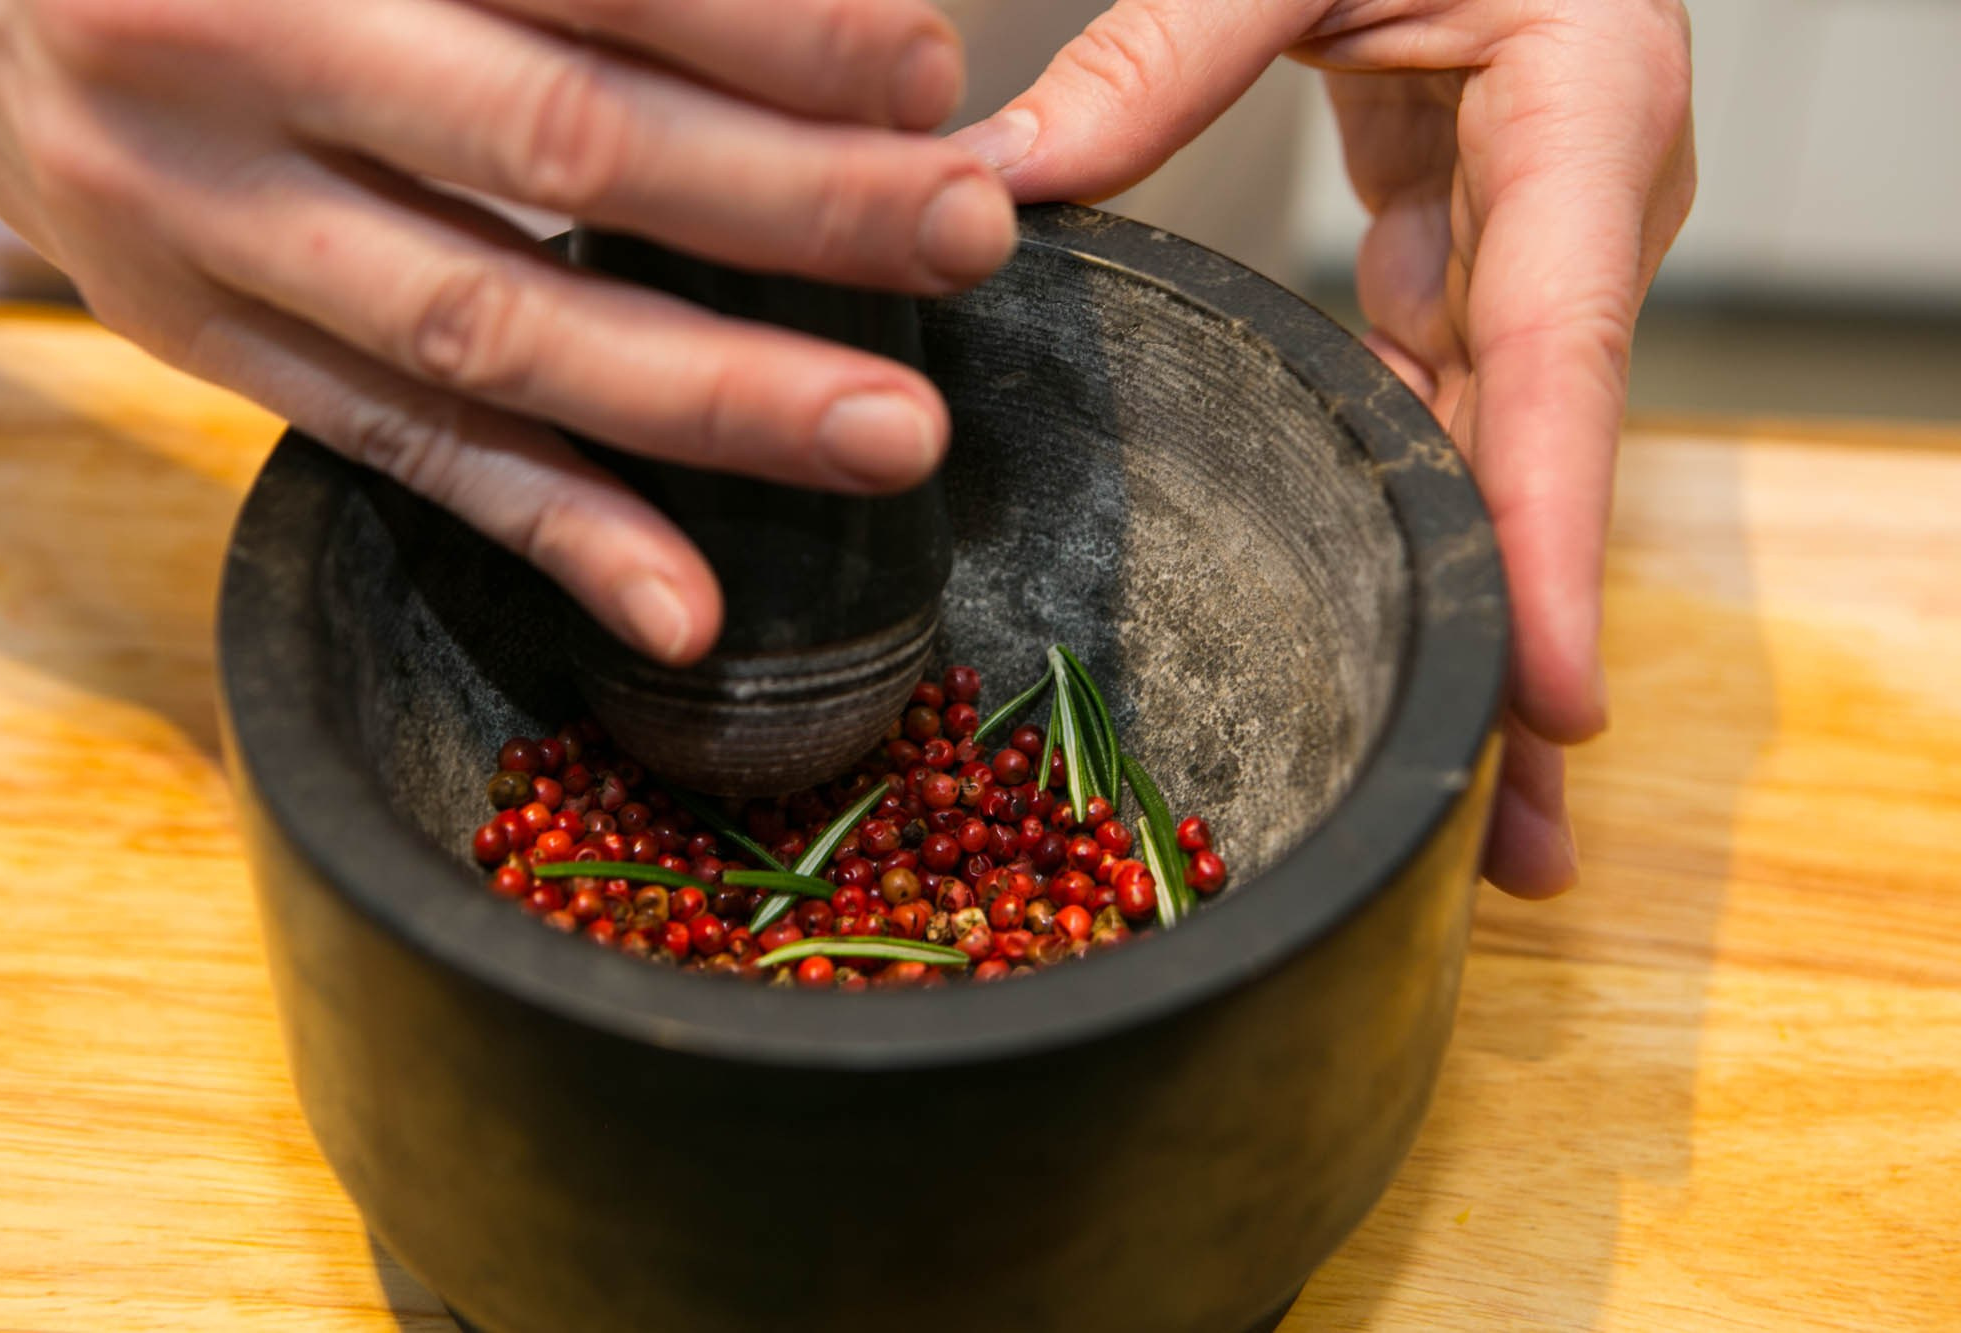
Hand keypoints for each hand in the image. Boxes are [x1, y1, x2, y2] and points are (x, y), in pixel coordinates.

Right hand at [0, 0, 1013, 662]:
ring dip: (710, 397)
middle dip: (790, 200)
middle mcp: (229, 46)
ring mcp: (202, 219)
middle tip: (964, 233)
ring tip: (890, 434)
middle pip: (560, 142)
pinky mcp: (201, 338)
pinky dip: (551, 529)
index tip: (925, 75)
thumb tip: (823, 22)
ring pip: (490, 326)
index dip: (765, 26)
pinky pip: (397, 450)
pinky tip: (685, 604)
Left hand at [952, 0, 1695, 895]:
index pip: (1557, 348)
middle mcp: (1582, 212)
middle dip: (1520, 657)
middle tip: (1501, 850)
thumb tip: (990, 190)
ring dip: (1465, 625)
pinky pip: (1440, 417)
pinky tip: (1380, 633)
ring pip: (1494, 464)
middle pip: (1541, 461)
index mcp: (1583, 110)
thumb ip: (1164, 48)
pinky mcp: (1472, 268)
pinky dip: (1408, 528)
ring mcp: (1534, 251)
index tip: (1549, 707)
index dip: (1552, 537)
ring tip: (1457, 806)